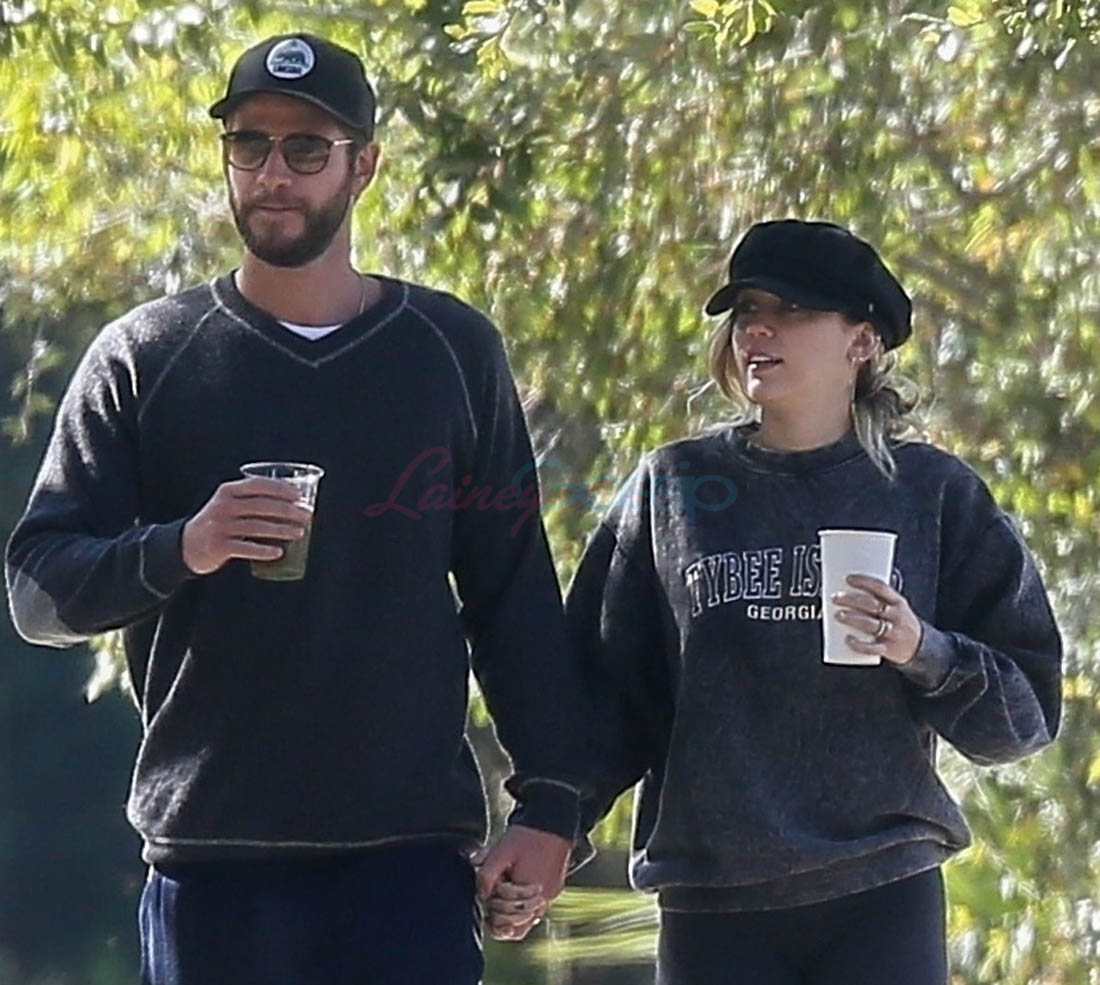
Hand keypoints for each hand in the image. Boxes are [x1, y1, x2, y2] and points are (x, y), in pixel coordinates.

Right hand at [181, 477, 311, 574]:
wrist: (186, 545)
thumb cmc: (217, 523)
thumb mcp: (228, 504)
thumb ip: (252, 500)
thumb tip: (292, 504)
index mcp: (227, 491)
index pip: (257, 485)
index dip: (280, 489)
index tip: (299, 495)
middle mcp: (223, 506)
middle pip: (261, 506)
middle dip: (287, 510)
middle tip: (307, 515)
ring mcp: (220, 527)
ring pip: (257, 527)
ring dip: (281, 530)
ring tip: (300, 533)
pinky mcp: (219, 546)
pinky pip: (246, 548)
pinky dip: (264, 550)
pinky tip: (279, 552)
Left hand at [473, 825, 570, 940]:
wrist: (552, 820)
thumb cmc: (525, 836)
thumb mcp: (501, 851)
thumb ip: (487, 875)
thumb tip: (481, 896)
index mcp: (528, 892)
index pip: (507, 922)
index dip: (493, 914)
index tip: (486, 900)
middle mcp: (543, 899)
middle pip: (518, 925)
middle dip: (501, 914)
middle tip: (491, 898)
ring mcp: (551, 896)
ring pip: (529, 919)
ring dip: (513, 913)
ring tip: (501, 896)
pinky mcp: (555, 889)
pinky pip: (538, 908)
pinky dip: (525, 904)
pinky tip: (515, 888)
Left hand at [832, 574, 922, 665]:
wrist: (920, 646)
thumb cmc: (899, 622)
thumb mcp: (895, 607)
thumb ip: (877, 599)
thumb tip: (846, 591)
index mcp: (898, 602)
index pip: (881, 588)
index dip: (864, 581)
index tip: (848, 579)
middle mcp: (896, 616)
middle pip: (872, 605)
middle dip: (851, 600)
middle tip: (836, 598)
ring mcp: (893, 633)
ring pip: (871, 624)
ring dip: (852, 619)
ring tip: (838, 615)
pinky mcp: (889, 649)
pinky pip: (873, 648)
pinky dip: (859, 645)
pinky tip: (848, 640)